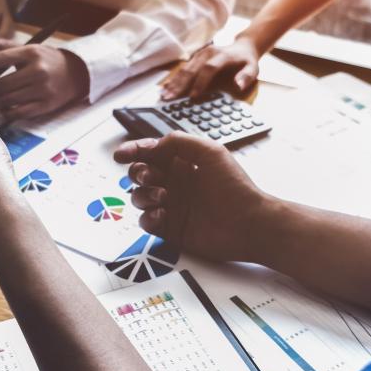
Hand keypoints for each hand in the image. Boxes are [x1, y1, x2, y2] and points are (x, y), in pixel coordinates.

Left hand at [0, 39, 89, 119]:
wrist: (77, 73)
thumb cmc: (48, 60)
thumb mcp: (29, 48)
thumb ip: (6, 46)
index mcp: (29, 53)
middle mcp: (36, 70)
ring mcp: (42, 89)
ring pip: (7, 100)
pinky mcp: (46, 104)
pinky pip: (19, 112)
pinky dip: (7, 113)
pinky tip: (4, 110)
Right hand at [113, 133, 272, 262]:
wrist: (248, 224)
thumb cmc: (234, 187)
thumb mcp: (209, 151)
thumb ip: (178, 141)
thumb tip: (153, 145)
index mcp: (183, 163)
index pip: (150, 153)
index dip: (133, 151)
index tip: (121, 154)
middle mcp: (175, 183)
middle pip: (140, 175)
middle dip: (138, 173)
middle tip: (151, 177)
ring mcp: (172, 206)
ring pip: (139, 197)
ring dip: (144, 195)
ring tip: (164, 197)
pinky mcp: (171, 229)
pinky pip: (146, 221)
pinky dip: (148, 217)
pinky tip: (162, 214)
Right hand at [161, 37, 259, 99]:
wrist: (242, 47)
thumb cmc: (246, 61)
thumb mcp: (253, 68)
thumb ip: (247, 76)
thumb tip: (238, 85)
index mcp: (222, 56)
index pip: (209, 69)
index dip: (200, 82)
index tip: (193, 96)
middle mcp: (208, 53)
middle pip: (192, 69)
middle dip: (180, 85)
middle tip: (170, 99)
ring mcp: (200, 54)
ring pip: (184, 69)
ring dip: (174, 83)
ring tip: (164, 96)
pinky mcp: (195, 57)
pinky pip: (182, 68)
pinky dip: (174, 79)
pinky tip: (165, 88)